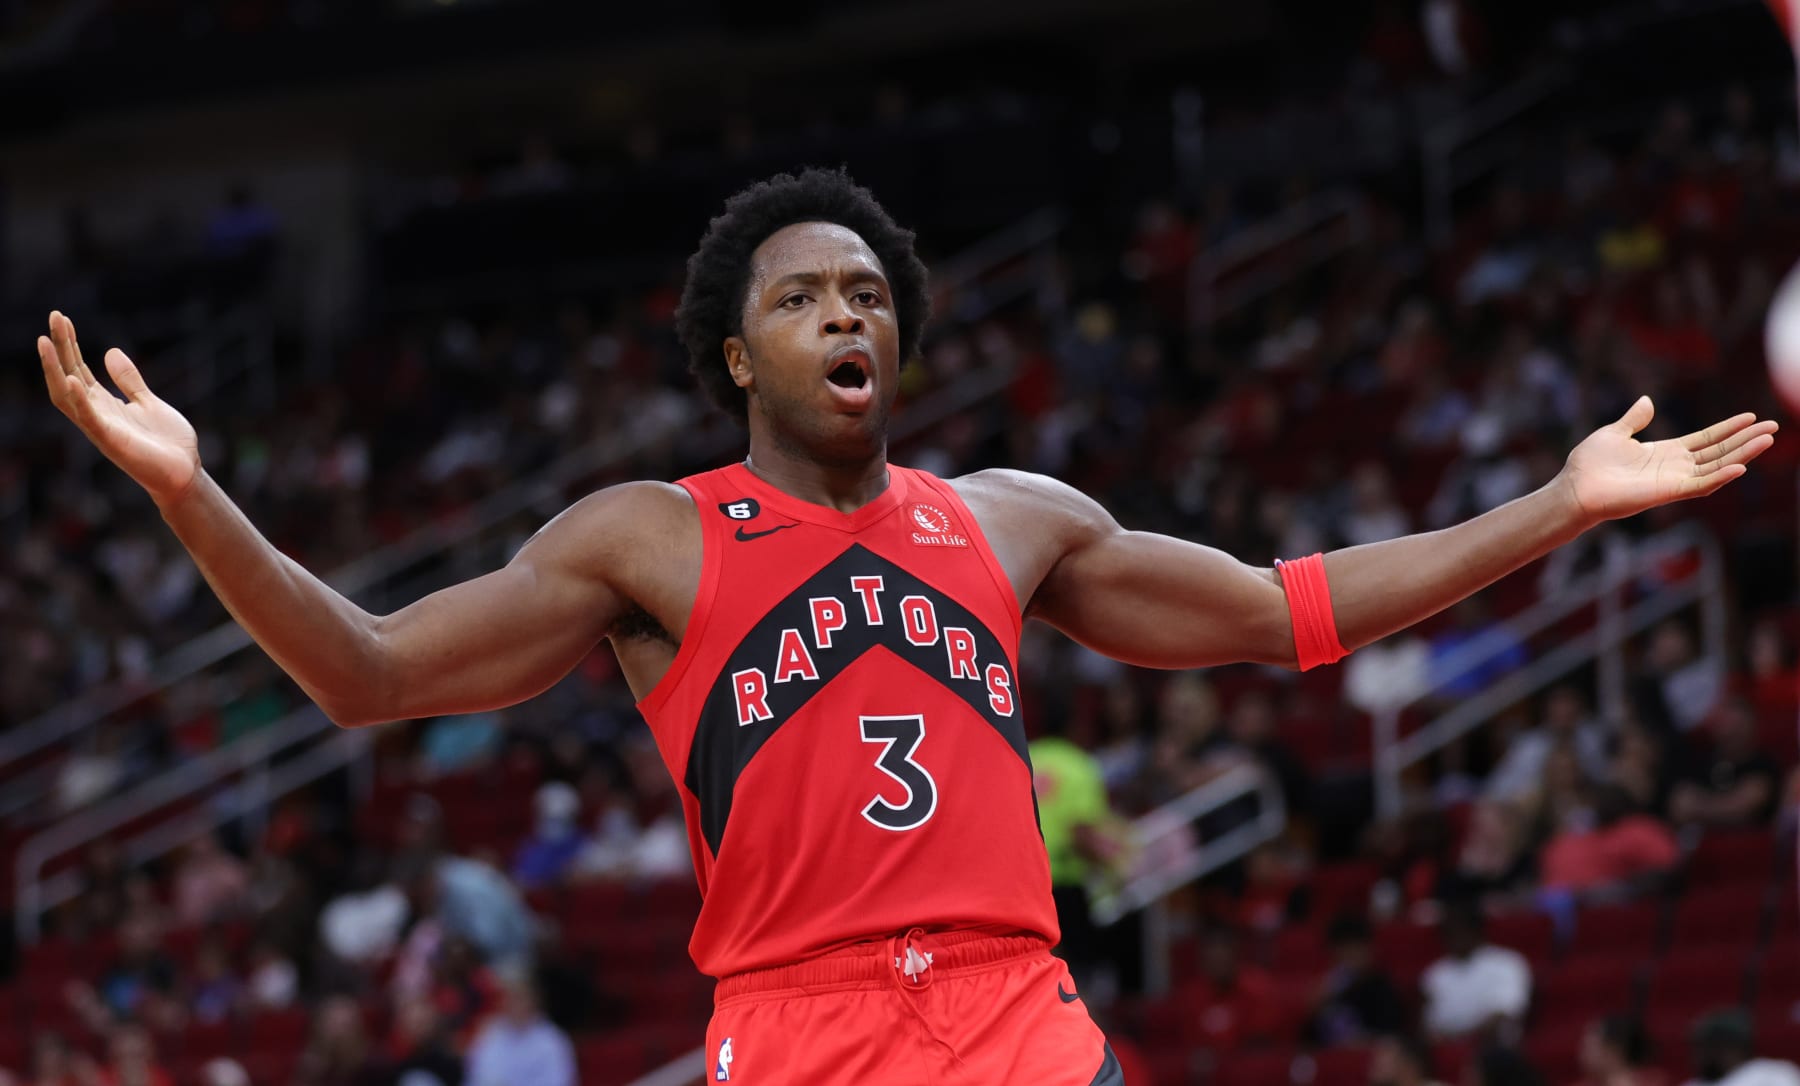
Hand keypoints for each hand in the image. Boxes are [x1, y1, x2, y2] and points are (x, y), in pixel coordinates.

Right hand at [38, 310, 201, 503]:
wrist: (185, 473)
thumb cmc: (167, 442)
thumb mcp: (148, 402)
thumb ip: (129, 380)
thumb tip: (110, 351)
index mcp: (104, 404)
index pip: (78, 368)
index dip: (69, 344)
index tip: (62, 318)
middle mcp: (95, 414)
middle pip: (68, 375)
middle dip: (60, 347)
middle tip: (54, 317)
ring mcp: (101, 427)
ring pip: (67, 396)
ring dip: (55, 370)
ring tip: (45, 342)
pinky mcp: (111, 441)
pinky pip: (89, 419)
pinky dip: (79, 400)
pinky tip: (72, 379)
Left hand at [1557, 396, 1777, 524]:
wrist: (1574, 487)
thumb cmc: (1589, 464)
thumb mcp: (1615, 433)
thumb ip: (1635, 419)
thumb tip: (1647, 400)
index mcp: (1665, 451)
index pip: (1706, 438)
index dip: (1728, 428)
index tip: (1751, 417)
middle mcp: (1675, 466)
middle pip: (1719, 451)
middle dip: (1746, 439)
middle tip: (1773, 427)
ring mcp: (1674, 480)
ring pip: (1717, 466)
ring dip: (1743, 453)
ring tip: (1767, 440)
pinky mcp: (1668, 492)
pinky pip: (1701, 484)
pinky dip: (1721, 476)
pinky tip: (1741, 466)